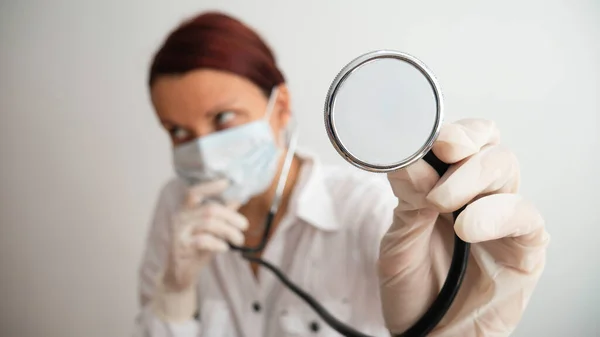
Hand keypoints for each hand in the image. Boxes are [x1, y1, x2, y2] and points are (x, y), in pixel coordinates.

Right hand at [152, 179, 247, 321]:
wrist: (179, 275)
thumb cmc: (197, 249)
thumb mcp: (210, 230)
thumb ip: (221, 215)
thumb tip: (237, 198)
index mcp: (185, 211)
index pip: (194, 192)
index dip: (210, 186)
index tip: (226, 182)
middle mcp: (180, 218)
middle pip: (210, 209)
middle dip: (231, 216)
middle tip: (244, 225)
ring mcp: (179, 233)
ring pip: (209, 223)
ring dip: (229, 231)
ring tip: (238, 240)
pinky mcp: (182, 248)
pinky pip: (203, 240)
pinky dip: (218, 243)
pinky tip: (224, 248)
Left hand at [378, 119, 548, 335]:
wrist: (426, 335)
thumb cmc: (413, 288)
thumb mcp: (399, 242)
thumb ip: (407, 202)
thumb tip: (411, 162)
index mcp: (447, 187)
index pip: (465, 141)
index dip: (456, 132)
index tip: (434, 141)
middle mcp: (479, 197)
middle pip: (490, 149)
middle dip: (464, 152)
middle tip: (438, 171)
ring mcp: (504, 221)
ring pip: (507, 171)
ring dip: (473, 180)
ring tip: (441, 205)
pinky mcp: (526, 249)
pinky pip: (526, 217)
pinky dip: (497, 214)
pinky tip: (468, 227)